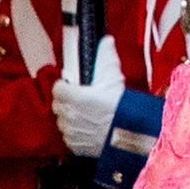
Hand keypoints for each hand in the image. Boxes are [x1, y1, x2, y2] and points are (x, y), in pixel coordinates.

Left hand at [50, 36, 125, 156]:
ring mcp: (71, 133)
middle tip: (79, 99)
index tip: (72, 85)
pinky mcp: (76, 147)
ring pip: (63, 122)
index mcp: (74, 97)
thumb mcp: (114, 77)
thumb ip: (106, 57)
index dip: (64, 86)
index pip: (57, 88)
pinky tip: (88, 128)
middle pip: (58, 105)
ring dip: (70, 117)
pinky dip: (76, 133)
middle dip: (66, 101)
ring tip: (86, 114)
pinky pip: (69, 137)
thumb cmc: (123, 107)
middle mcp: (69, 116)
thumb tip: (105, 41)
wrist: (132, 134)